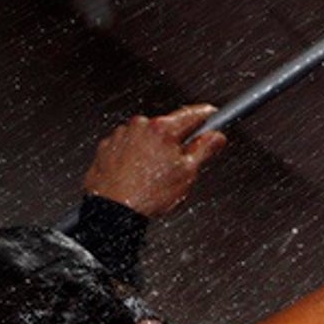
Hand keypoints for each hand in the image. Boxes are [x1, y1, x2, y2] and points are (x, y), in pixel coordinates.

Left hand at [80, 105, 226, 216]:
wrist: (115, 208)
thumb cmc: (149, 193)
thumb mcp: (187, 172)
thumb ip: (204, 149)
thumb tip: (216, 137)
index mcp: (163, 129)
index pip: (191, 114)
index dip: (206, 115)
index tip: (211, 114)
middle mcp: (140, 125)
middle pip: (166, 127)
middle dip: (176, 142)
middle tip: (180, 164)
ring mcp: (122, 134)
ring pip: (146, 137)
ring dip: (153, 150)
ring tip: (154, 176)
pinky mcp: (107, 145)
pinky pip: (127, 146)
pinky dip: (134, 156)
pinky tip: (138, 175)